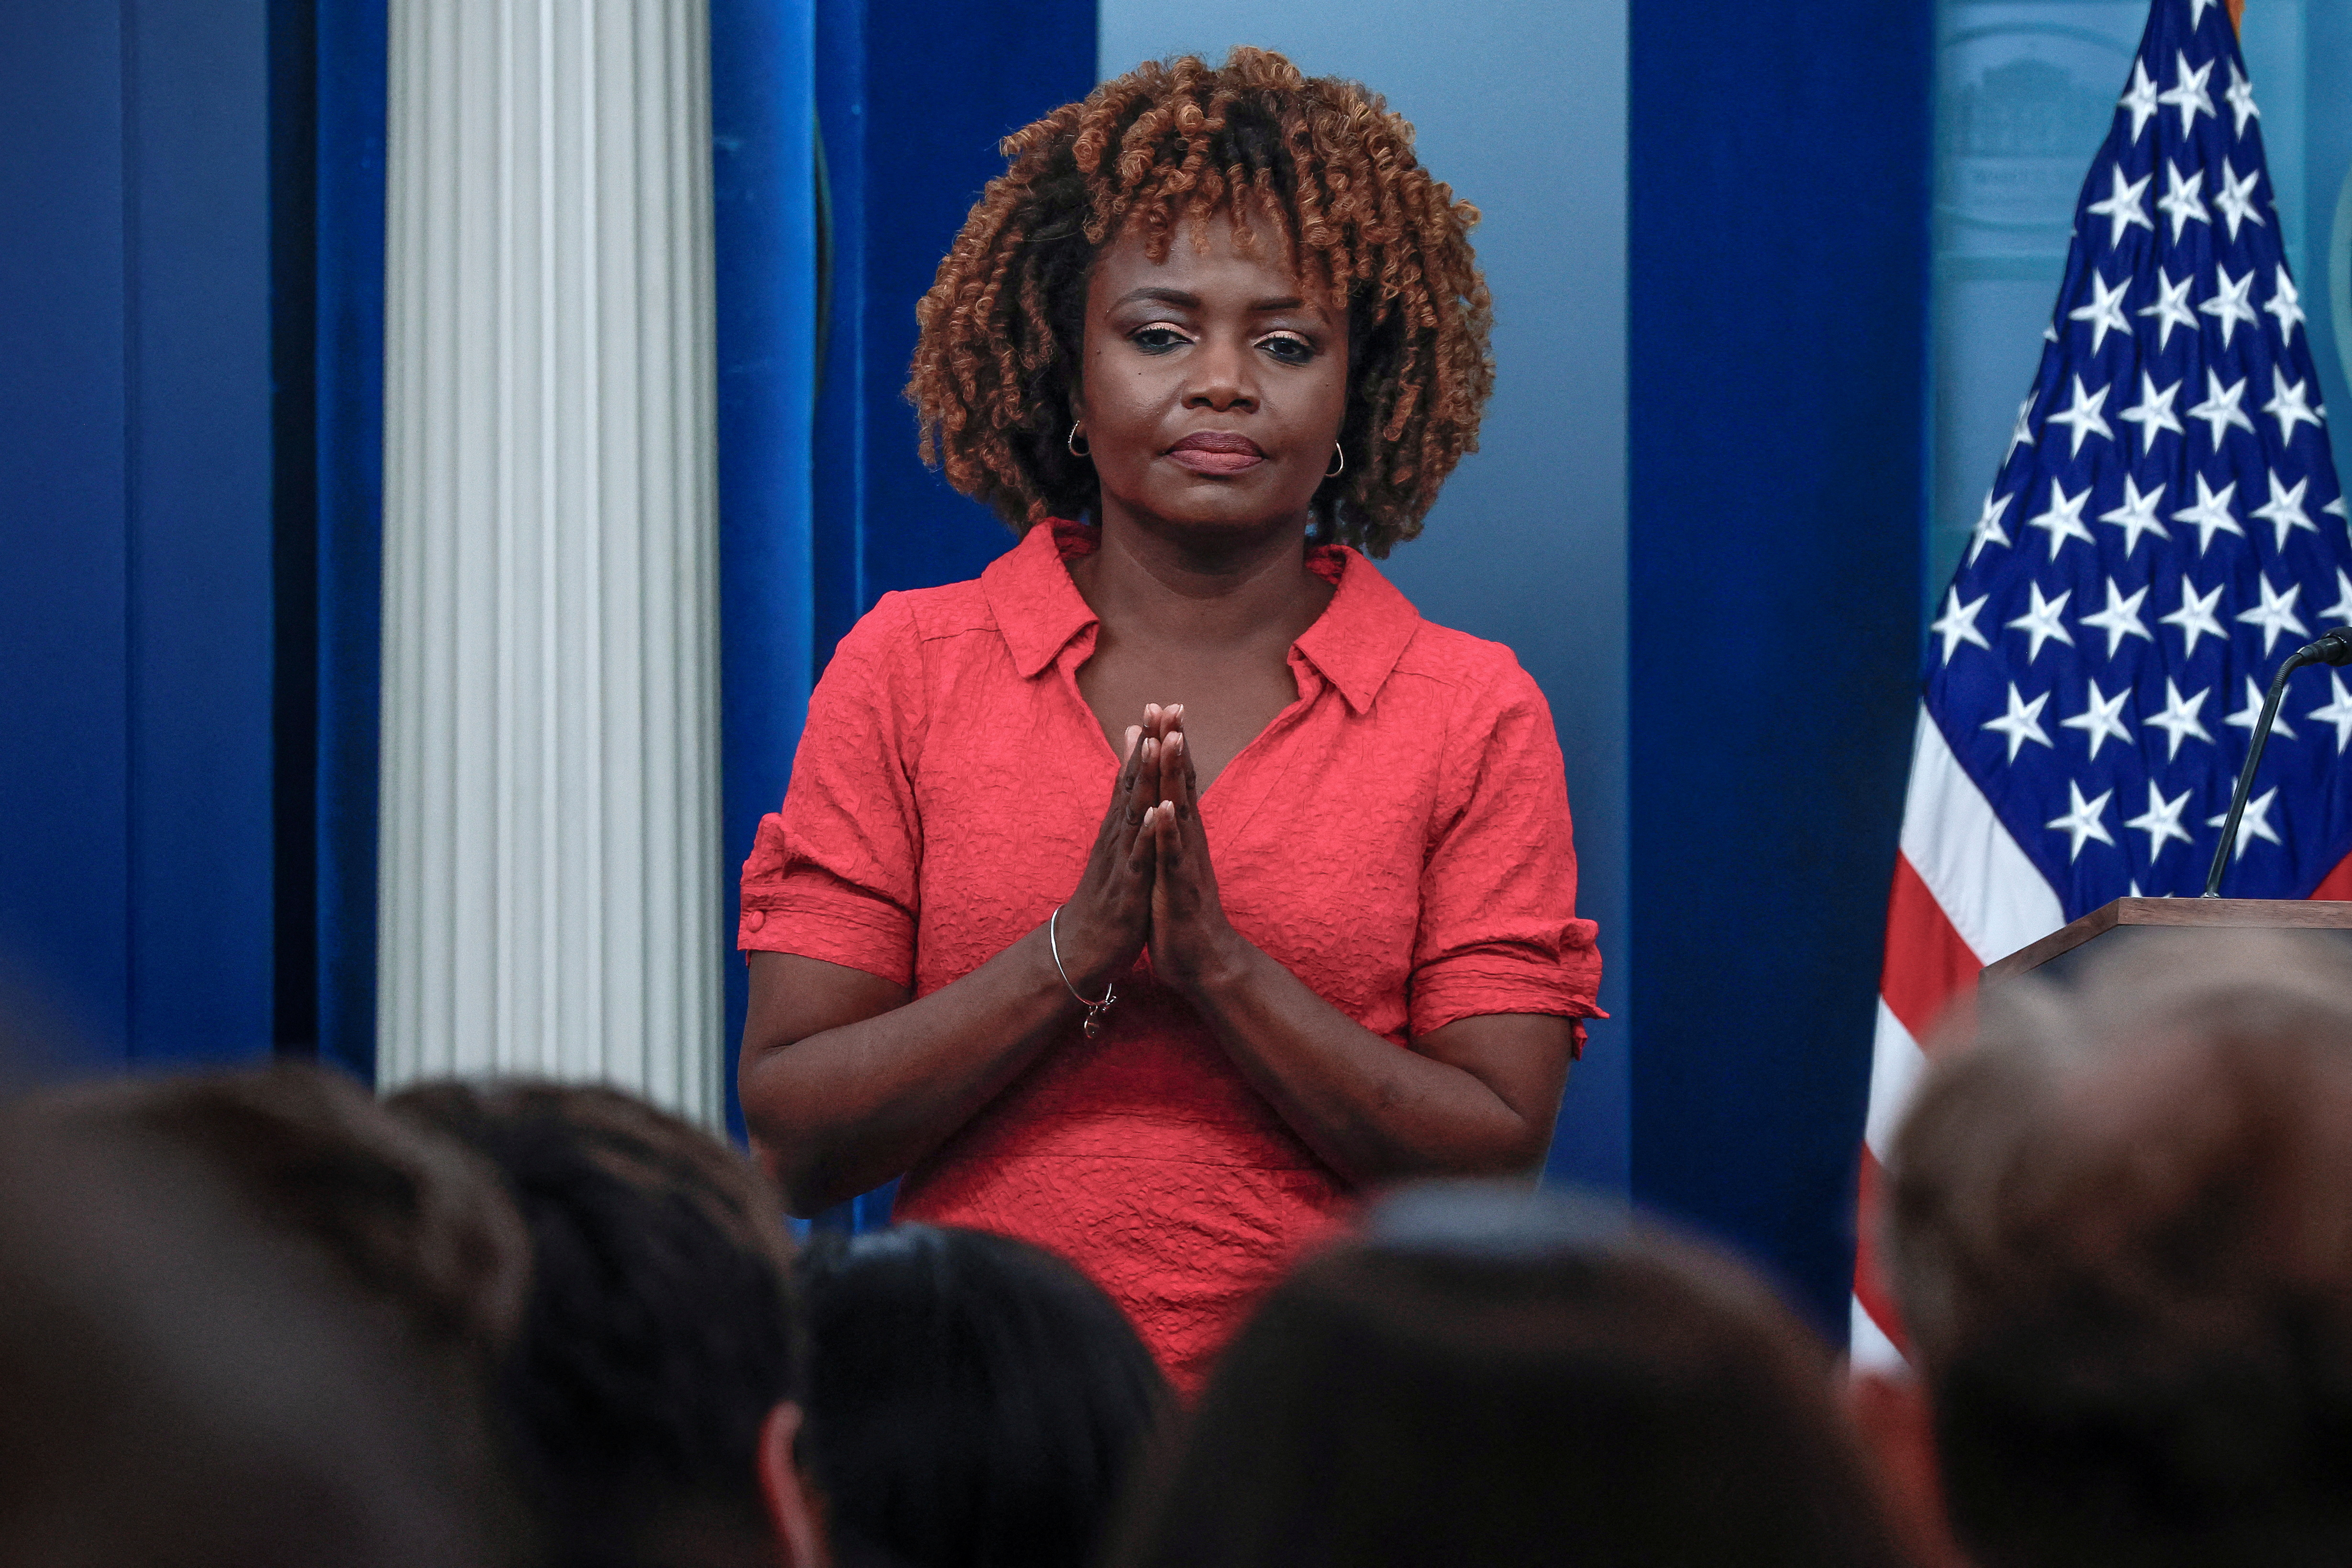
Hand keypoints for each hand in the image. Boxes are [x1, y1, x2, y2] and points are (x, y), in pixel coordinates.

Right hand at [1054, 722, 1159, 991]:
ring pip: (1134, 811)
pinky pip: (1139, 857)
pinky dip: (1148, 833)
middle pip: (1133, 783)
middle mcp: (1117, 837)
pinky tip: (1158, 812)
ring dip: (1145, 777)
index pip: (1131, 778)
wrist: (1081, 950)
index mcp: (1118, 830)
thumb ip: (1118, 818)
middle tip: (1159, 706)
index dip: (1146, 742)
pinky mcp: (1128, 887)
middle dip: (1148, 745)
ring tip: (1155, 744)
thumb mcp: (1113, 854)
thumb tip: (1124, 797)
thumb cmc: (1103, 900)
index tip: (1158, 705)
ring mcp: (1121, 860)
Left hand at [1146, 713, 1252, 997]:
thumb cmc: (1183, 912)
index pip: (1179, 779)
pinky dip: (1168, 831)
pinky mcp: (1177, 887)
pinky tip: (1164, 808)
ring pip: (1180, 810)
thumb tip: (1168, 800)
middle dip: (1174, 743)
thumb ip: (1172, 830)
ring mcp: (1185, 861)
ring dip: (1175, 775)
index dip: (1171, 742)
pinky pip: (1172, 855)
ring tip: (1171, 738)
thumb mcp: (1173, 863)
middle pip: (1183, 783)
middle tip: (1168, 703)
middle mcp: (1189, 840)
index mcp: (1184, 833)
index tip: (1164, 705)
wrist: (1204, 963)